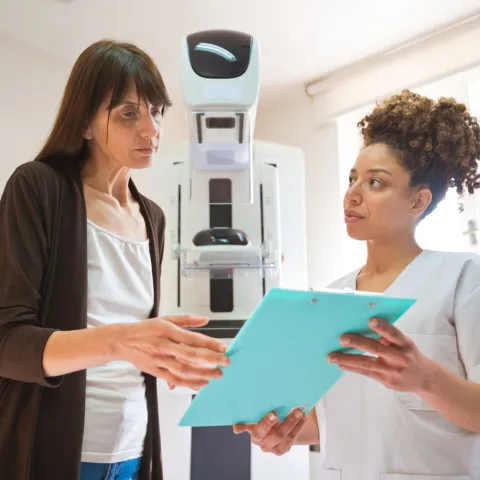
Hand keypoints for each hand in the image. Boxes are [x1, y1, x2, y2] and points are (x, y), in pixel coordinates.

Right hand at [115, 315, 229, 390]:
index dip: (209, 344)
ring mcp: (159, 360)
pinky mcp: (155, 371)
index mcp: (167, 330)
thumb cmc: (146, 329)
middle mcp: (163, 346)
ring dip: (202, 374)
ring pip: (183, 370)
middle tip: (225, 362)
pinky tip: (201, 383)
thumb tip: (205, 320)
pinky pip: (174, 379)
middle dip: (210, 360)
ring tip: (217, 374)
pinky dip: (188, 383)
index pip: (192, 339)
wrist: (123, 341)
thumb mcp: (166, 318)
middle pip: (190, 355)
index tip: (222, 348)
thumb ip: (187, 320)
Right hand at [233, 409, 306, 454]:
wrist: (282, 423)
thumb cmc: (270, 412)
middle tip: (274, 413)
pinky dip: (297, 428)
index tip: (238, 427)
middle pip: (261, 433)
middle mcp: (257, 438)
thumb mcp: (264, 408)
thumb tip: (262, 388)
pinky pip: (289, 440)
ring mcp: (268, 445)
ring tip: (298, 412)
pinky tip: (302, 418)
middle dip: (267, 423)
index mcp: (250, 426)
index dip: (241, 427)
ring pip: (279, 436)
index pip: (243, 426)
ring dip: (290, 423)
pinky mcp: (280, 449)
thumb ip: (261, 405)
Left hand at [328, 317, 431, 392]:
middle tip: (341, 338)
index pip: (394, 333)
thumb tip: (362, 324)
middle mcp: (399, 357)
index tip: (370, 320)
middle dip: (357, 343)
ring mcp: (392, 371)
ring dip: (347, 359)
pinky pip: (366, 373)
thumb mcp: (404, 342)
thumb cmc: (408, 353)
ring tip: (331, 356)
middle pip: (376, 348)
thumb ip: (388, 336)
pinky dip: (352, 368)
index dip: (383, 327)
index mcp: (405, 343)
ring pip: (367, 363)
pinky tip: (340, 364)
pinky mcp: (386, 381)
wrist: (424, 378)